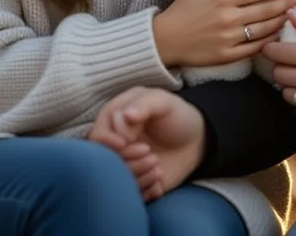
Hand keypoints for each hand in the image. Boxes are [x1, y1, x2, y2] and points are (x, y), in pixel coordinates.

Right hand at [88, 87, 205, 200]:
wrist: (197, 139)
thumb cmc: (178, 115)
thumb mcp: (164, 102)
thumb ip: (144, 105)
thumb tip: (126, 115)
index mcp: (116, 119)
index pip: (98, 134)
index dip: (108, 140)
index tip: (125, 142)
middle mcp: (116, 142)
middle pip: (103, 160)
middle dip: (126, 159)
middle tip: (150, 153)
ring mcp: (126, 163)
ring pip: (117, 178)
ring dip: (137, 175)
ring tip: (157, 165)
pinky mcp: (137, 180)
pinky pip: (132, 193)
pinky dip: (145, 189)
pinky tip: (159, 179)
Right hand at [153, 0, 295, 67]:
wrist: (163, 40)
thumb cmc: (181, 11)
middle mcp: (229, 18)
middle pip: (266, 10)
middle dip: (286, 3)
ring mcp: (229, 39)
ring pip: (263, 29)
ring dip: (281, 21)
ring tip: (292, 14)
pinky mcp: (227, 56)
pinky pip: (253, 49)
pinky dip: (268, 42)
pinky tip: (277, 36)